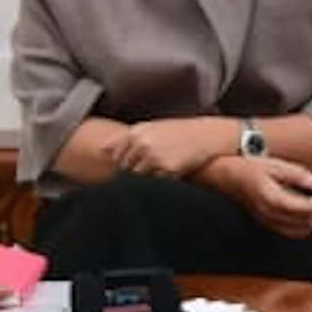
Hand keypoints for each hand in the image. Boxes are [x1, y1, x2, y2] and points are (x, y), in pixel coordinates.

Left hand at [108, 116, 232, 179]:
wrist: (209, 135)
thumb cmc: (181, 132)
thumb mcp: (152, 127)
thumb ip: (126, 138)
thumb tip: (101, 150)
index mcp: (135, 133)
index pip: (116, 157)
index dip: (125, 164)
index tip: (137, 164)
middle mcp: (141, 144)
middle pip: (125, 170)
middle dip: (134, 173)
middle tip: (152, 170)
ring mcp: (153, 157)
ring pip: (137, 178)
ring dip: (145, 180)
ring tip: (161, 172)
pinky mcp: (166, 169)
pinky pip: (154, 184)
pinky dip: (159, 183)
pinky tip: (171, 175)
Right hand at [209, 151, 311, 238]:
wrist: (225, 173)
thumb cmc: (249, 166)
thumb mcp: (276, 165)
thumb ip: (297, 175)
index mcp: (272, 200)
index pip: (305, 209)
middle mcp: (268, 215)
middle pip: (304, 223)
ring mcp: (265, 220)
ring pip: (298, 232)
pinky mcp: (264, 222)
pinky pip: (289, 230)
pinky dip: (301, 223)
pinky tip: (303, 207)